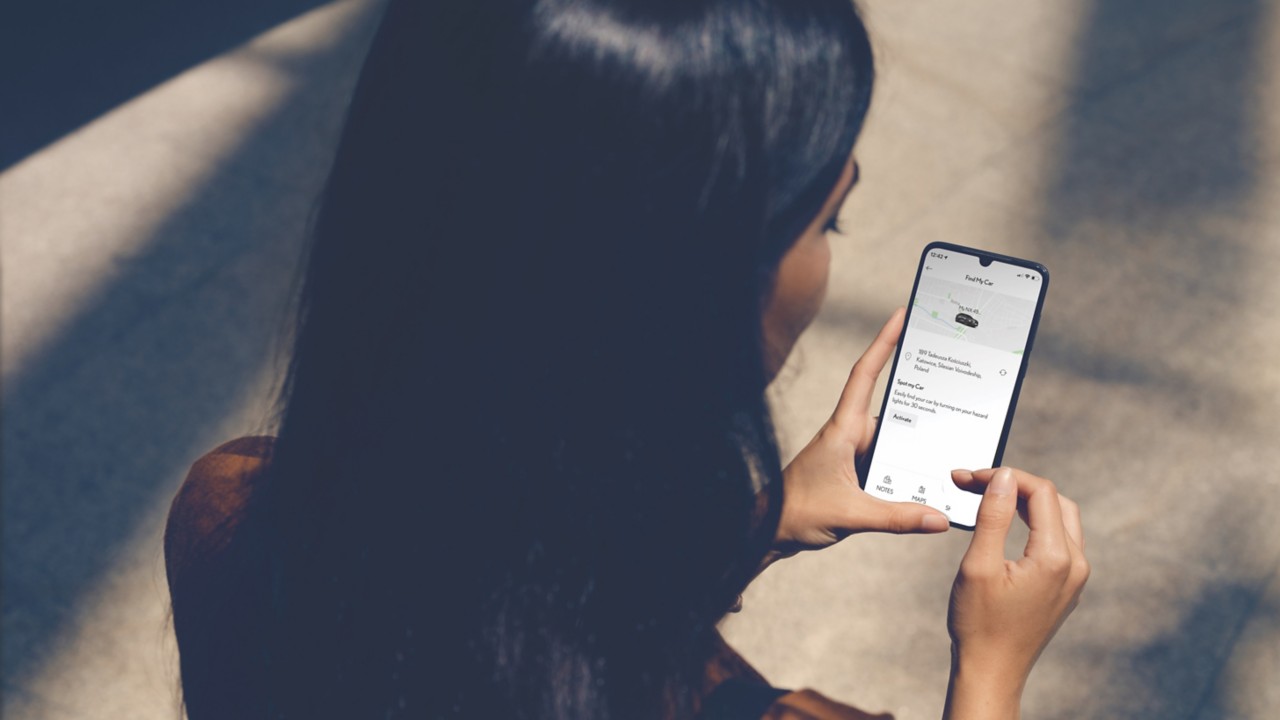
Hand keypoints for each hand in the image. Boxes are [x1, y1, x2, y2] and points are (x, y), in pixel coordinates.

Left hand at [774, 308, 949, 554]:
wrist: (768, 531)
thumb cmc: (796, 512)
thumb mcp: (851, 515)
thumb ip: (897, 517)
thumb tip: (938, 518)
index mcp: (843, 429)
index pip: (866, 375)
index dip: (883, 342)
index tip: (901, 315)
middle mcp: (850, 435)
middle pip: (894, 410)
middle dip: (923, 401)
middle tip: (955, 386)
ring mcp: (853, 452)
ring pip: (895, 440)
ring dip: (918, 445)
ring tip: (953, 445)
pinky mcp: (855, 471)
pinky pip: (889, 462)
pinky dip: (907, 468)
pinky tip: (929, 480)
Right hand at [944, 467, 1088, 718]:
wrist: (992, 670)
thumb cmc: (980, 623)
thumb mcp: (978, 565)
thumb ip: (993, 516)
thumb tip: (1003, 478)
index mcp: (1055, 558)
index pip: (1040, 492)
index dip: (1004, 476)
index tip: (970, 477)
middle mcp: (1075, 565)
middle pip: (1055, 501)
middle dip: (1016, 486)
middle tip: (976, 484)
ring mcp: (1075, 578)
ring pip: (1061, 519)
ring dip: (1028, 503)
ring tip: (990, 498)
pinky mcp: (1068, 586)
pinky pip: (1060, 541)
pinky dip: (1036, 524)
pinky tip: (1008, 525)